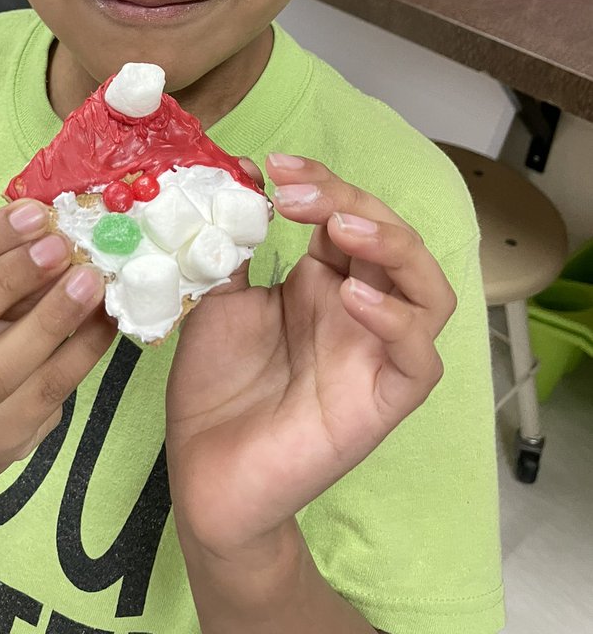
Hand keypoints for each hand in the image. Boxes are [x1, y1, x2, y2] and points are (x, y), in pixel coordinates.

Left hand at [165, 155, 455, 555]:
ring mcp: (375, 354)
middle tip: (296, 192)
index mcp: (323, 282)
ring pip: (430, 290)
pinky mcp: (382, 402)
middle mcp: (358, 311)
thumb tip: (236, 175)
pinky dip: (398, 320)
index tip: (273, 164)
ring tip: (342, 228)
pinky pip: (419, 358)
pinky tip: (353, 297)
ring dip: (393, 247)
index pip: (345, 214)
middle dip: (350, 199)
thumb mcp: (215, 299)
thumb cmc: (215, 386)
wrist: (205, 471)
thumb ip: (232, 244)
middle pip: (391, 238)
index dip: (320, 181)